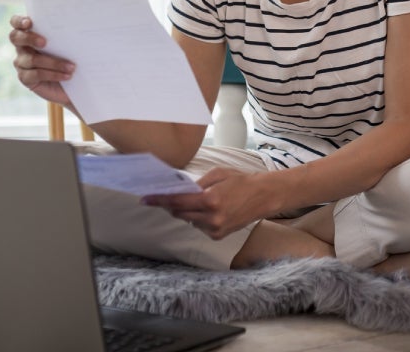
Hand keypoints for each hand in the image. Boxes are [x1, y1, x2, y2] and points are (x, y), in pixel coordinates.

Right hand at [9, 15, 74, 107]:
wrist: (74, 82)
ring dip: (54, 62)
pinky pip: (36, 74)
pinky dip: (53, 74)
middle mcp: (22, 46)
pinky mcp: (25, 78)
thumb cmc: (70, 56)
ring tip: (71, 67)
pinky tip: (67, 76)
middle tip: (44, 42)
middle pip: (15, 37)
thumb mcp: (68, 43)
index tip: (29, 23)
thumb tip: (75, 23)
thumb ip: (64, 33)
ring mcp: (21, 62)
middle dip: (29, 38)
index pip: (16, 22)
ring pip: (32, 59)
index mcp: (29, 33)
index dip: (19, 21)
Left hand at [142, 167, 277, 238]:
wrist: (263, 197)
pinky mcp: (218, 236)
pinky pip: (198, 226)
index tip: (145, 199)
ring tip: (200, 201)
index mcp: (210, 200)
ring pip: (188, 220)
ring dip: (187, 211)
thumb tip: (179, 191)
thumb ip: (197, 184)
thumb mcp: (217, 174)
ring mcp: (215, 229)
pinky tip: (209, 210)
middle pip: (179, 213)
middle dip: (171, 205)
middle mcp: (211, 218)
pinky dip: (197, 218)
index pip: (177, 202)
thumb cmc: (241, 181)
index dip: (159, 201)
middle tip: (167, 196)